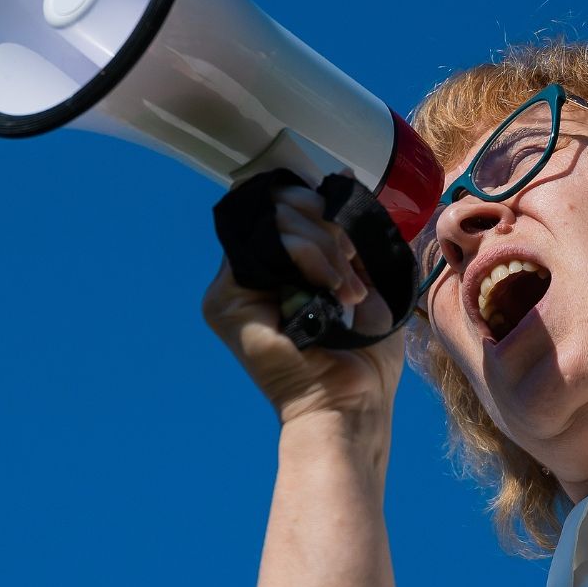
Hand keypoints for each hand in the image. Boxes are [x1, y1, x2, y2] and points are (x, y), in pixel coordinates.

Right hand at [201, 182, 406, 428]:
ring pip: (279, 219)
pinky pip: (272, 244)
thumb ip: (345, 234)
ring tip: (351, 290)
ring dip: (328, 247)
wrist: (351, 406)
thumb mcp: (362, 277)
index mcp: (272, 268)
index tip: (352, 227)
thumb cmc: (362, 356)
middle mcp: (245, 275)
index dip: (317, 203)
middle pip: (279, 205)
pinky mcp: (225, 302)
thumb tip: (341, 180)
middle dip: (329, 224)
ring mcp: (230, 288)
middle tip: (356, 266)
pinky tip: (335, 290)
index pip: (284, 207)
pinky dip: (313, 256)